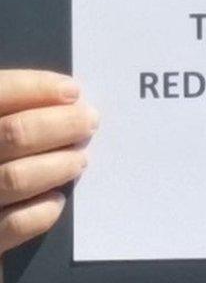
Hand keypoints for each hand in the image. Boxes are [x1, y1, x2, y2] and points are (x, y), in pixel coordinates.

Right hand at [0, 71, 97, 255]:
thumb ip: (14, 109)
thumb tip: (64, 98)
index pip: (0, 92)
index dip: (37, 87)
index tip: (72, 91)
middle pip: (15, 134)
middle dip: (61, 125)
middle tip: (89, 121)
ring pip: (17, 177)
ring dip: (58, 165)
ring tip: (80, 159)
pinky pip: (14, 225)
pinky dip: (42, 211)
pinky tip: (57, 200)